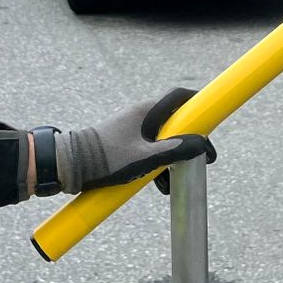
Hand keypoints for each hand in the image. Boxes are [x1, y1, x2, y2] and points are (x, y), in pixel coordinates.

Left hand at [58, 87, 216, 194]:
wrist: (68, 165)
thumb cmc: (105, 158)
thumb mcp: (144, 158)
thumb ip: (174, 151)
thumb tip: (200, 144)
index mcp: (146, 111)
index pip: (180, 97)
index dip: (200, 106)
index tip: (213, 121)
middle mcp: (140, 116)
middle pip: (174, 123)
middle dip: (188, 142)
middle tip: (202, 160)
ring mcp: (131, 129)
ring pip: (162, 140)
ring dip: (172, 159)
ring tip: (173, 183)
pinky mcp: (123, 143)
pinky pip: (148, 150)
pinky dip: (157, 164)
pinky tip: (159, 184)